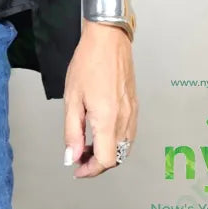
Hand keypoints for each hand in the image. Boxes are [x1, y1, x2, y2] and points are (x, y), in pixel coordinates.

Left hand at [63, 21, 137, 177]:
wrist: (108, 39)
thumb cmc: (88, 62)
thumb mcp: (72, 97)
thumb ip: (72, 131)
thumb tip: (72, 156)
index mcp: (108, 119)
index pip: (106, 160)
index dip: (91, 169)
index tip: (77, 168)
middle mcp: (124, 120)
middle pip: (117, 158)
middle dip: (98, 163)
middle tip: (79, 157)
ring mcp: (132, 113)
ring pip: (124, 148)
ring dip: (107, 152)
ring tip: (88, 144)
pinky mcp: (135, 106)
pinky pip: (128, 134)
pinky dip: (116, 141)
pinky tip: (101, 131)